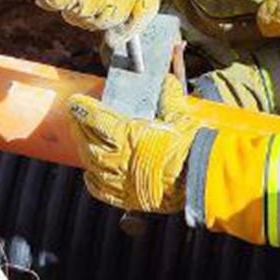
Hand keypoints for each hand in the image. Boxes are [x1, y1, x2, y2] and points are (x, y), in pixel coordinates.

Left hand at [65, 78, 200, 213]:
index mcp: (127, 134)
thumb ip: (168, 96)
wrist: (203, 179)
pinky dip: (93, 181)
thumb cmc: (193, 146)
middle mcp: (118, 159)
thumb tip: (165, 81)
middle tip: (77, 119)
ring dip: (86, 151)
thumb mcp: (180, 115)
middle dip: (80, 128)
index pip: (95, 118)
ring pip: (92, 165)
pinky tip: (90, 175)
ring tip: (85, 142)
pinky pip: (102, 190)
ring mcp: (121, 181)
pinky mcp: (129, 198)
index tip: (76, 103)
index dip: (82, 109)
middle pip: (88, 141)